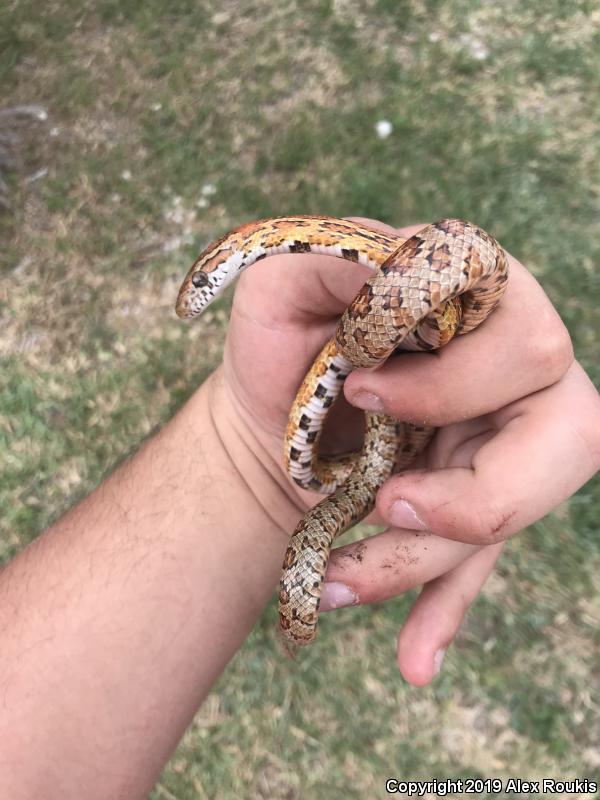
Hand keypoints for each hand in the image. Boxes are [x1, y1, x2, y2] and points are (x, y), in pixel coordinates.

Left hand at [212, 218, 599, 683]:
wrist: (266, 421)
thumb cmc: (275, 351)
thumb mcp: (278, 290)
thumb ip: (327, 260)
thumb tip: (388, 271)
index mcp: (476, 302)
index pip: (522, 340)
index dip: (453, 384)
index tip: (357, 396)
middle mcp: (507, 370)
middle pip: (563, 437)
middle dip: (474, 491)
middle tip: (384, 501)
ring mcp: (500, 440)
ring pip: (514, 514)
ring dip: (430, 558)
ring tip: (340, 580)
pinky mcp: (471, 502)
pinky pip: (480, 562)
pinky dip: (443, 609)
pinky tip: (414, 662)